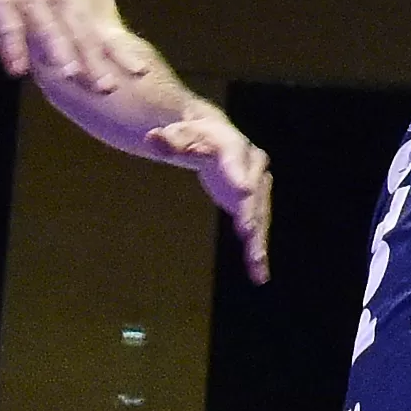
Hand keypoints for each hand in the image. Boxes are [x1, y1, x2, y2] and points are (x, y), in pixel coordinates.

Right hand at [0, 0, 155, 95]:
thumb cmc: (19, 8)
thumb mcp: (48, 26)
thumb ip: (67, 46)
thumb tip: (93, 77)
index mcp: (71, 13)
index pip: (100, 36)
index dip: (121, 54)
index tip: (141, 73)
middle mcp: (56, 5)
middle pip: (78, 35)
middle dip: (94, 61)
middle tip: (108, 87)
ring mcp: (30, 3)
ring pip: (48, 28)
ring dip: (59, 51)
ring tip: (70, 75)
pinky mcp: (1, 4)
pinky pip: (9, 27)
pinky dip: (13, 47)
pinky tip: (16, 70)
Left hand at [147, 114, 272, 283]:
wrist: (213, 139)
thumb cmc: (191, 136)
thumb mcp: (177, 136)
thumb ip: (167, 141)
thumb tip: (151, 138)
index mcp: (232, 145)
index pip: (235, 159)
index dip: (238, 175)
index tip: (243, 190)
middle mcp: (252, 166)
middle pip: (252, 192)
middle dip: (250, 211)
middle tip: (247, 230)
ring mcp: (256, 188)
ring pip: (259, 215)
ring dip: (257, 239)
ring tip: (256, 262)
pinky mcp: (252, 207)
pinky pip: (257, 230)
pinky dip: (256, 252)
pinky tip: (258, 275)